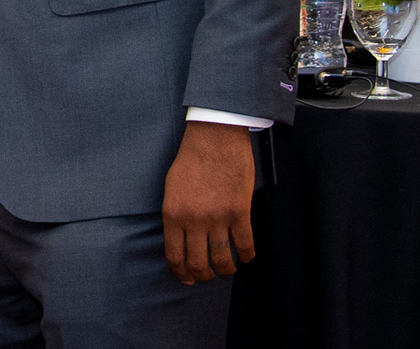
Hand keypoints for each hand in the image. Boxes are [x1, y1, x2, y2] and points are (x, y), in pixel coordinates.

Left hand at [161, 121, 255, 283]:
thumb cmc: (191, 161)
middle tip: (208, 276)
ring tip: (228, 269)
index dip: (182, 273)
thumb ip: (175, 216)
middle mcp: (194, 220)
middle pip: (199, 263)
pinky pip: (245, 244)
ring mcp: (218, 218)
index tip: (188, 279)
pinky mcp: (239, 212)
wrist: (214, 139)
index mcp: (172, 215)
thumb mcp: (171, 189)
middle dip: (204, 276)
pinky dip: (247, 255)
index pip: (174, 256)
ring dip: (226, 269)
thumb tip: (180, 240)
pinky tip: (246, 256)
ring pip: (223, 259)